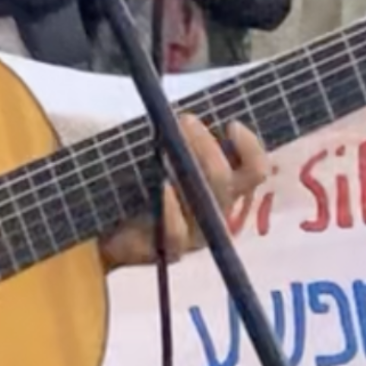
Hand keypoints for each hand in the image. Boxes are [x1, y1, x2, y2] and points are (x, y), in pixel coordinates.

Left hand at [100, 117, 267, 268]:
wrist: (111, 230)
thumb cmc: (143, 185)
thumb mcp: (166, 158)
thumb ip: (183, 142)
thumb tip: (184, 115)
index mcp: (224, 188)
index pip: (255, 170)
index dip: (251, 148)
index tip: (231, 125)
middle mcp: (217, 212)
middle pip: (228, 181)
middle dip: (207, 146)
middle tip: (184, 121)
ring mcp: (197, 235)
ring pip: (207, 203)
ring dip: (191, 168)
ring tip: (167, 146)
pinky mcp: (172, 250)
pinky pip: (178, 231)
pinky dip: (171, 207)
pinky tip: (162, 187)